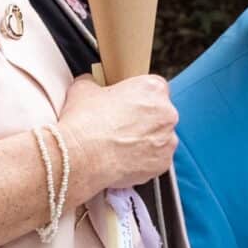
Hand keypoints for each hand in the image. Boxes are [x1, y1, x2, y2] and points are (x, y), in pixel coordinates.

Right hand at [56, 73, 177, 194]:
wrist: (79, 158)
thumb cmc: (83, 123)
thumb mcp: (83, 89)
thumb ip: (95, 83)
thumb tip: (91, 83)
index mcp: (152, 88)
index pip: (153, 88)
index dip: (137, 97)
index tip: (126, 104)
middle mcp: (167, 113)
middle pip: (159, 114)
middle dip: (143, 119)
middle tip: (120, 126)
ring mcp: (168, 140)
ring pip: (160, 138)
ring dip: (145, 140)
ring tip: (119, 145)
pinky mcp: (163, 164)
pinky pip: (156, 160)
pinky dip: (144, 160)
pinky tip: (123, 160)